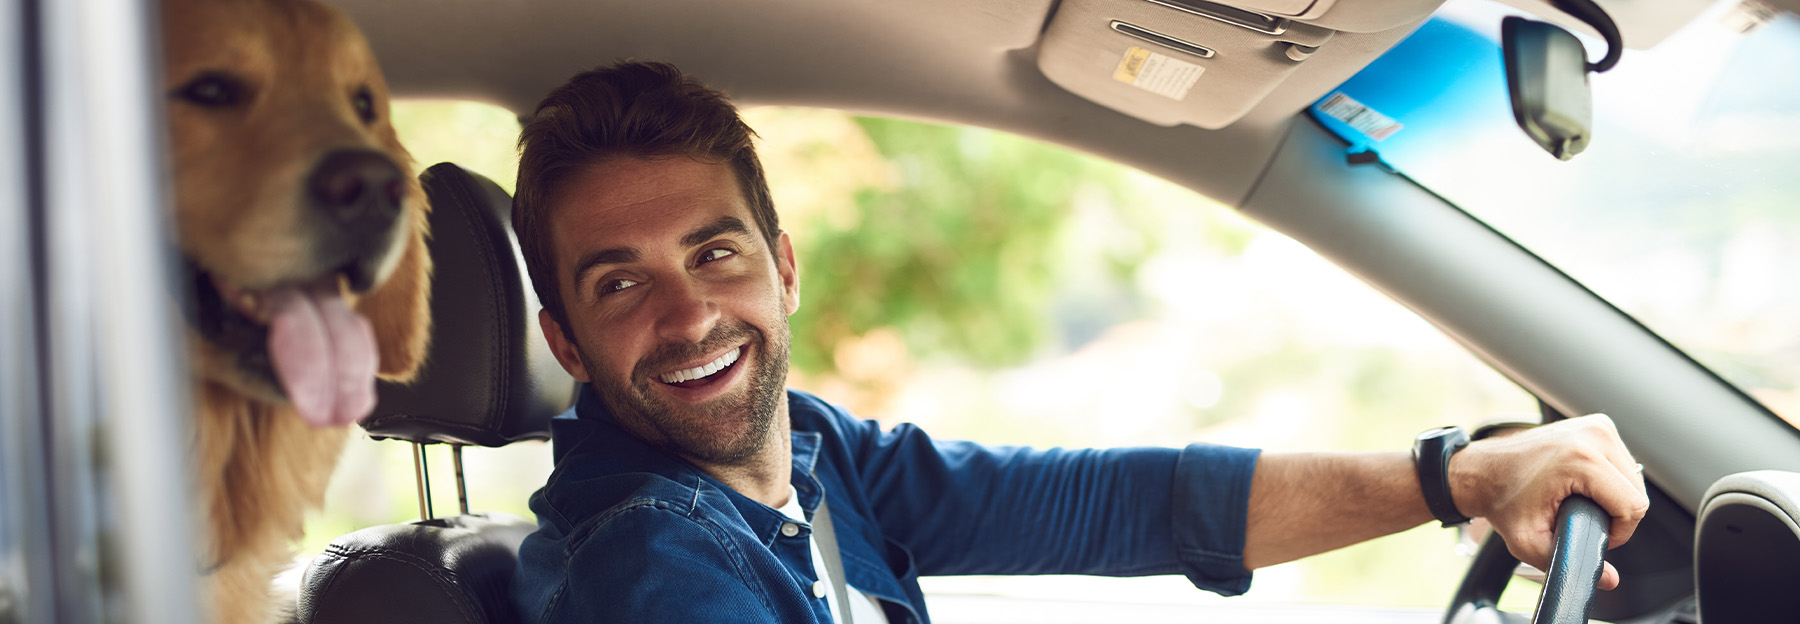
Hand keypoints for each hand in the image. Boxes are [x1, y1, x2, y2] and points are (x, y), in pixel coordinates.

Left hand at [1447, 414, 1648, 589]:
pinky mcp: (1597, 424)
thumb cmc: (1501, 501)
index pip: (1634, 507)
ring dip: (1615, 497)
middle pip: (1637, 492)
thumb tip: (1610, 580)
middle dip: (1616, 515)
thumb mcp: (1528, 541)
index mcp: (1581, 459)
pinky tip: (1584, 487)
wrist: (1483, 471)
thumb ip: (1569, 563)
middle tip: (1581, 520)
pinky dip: (1610, 480)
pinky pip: (1622, 462)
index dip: (1619, 532)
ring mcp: (1596, 425)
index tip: (1593, 535)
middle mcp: (1593, 435)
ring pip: (1633, 478)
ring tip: (1580, 503)